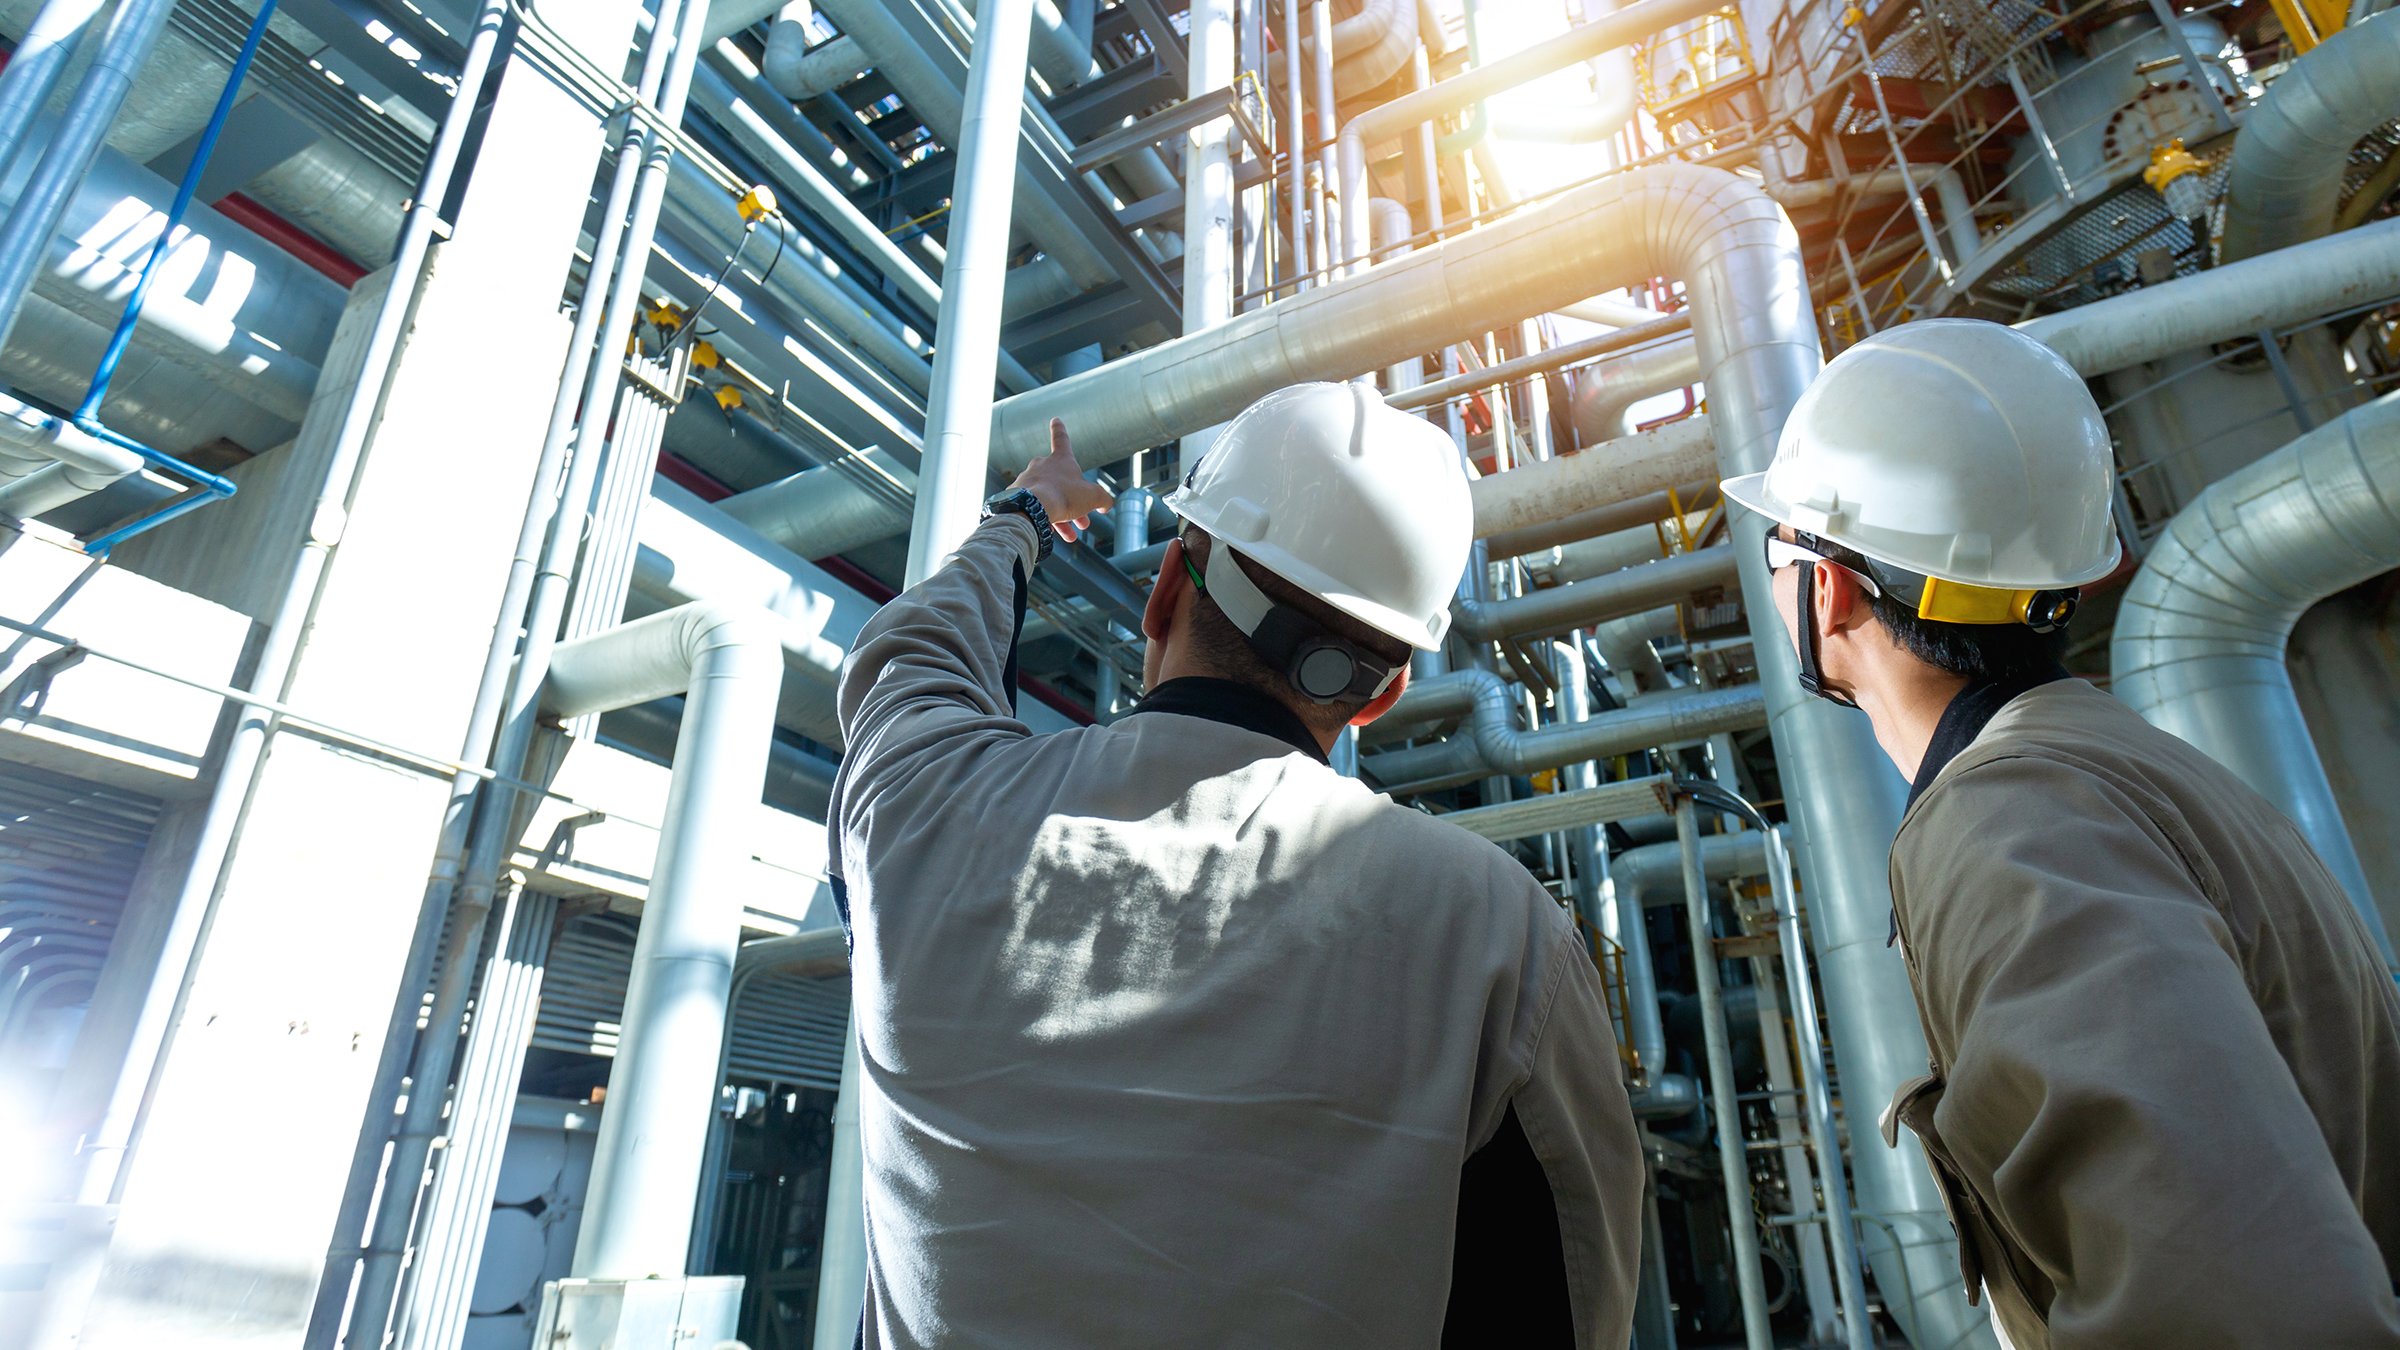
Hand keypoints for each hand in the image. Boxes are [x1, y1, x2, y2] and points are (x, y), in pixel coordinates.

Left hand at [1007, 418, 1113, 543]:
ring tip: (1070, 534)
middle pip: (1061, 482)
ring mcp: (1027, 481)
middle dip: (1074, 501)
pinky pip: (1036, 508)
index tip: (1055, 420)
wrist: (1032, 508)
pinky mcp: (1017, 497)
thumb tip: (1106, 505)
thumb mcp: (1093, 497)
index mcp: (1060, 459)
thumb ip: (1103, 499)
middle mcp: (1041, 466)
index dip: (1060, 430)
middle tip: (1083, 520)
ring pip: (1049, 498)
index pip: (1061, 439)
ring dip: (1063, 516)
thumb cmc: (1063, 495)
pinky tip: (1055, 536)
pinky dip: (1047, 520)